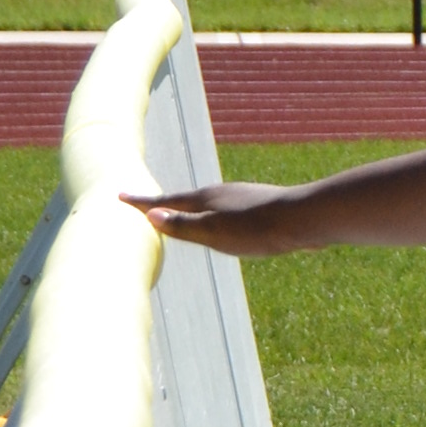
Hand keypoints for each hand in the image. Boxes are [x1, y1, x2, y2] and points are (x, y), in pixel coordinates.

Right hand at [124, 180, 300, 256]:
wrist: (305, 219)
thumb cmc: (257, 229)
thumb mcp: (214, 232)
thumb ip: (183, 226)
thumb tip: (151, 216)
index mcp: (205, 199)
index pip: (165, 202)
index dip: (142, 203)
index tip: (120, 196)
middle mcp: (221, 194)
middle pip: (185, 200)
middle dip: (164, 204)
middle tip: (145, 205)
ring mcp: (242, 198)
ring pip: (208, 205)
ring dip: (190, 210)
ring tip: (182, 214)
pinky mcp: (261, 208)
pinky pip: (227, 212)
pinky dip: (214, 216)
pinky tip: (226, 223)